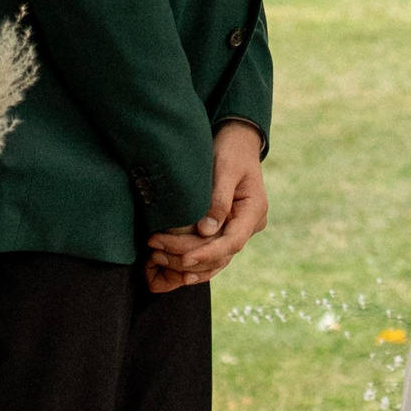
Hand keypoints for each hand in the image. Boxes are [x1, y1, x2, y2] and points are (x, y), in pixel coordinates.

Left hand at [145, 121, 266, 292]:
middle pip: (220, 253)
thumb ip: (218, 199)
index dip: (208, 253)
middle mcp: (250, 224)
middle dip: (187, 256)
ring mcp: (239, 228)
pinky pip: (212, 254)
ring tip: (157, 258)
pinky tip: (175, 269)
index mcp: (254, 210)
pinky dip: (195, 263)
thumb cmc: (231, 150)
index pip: (233, 241)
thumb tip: (205, 231)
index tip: (184, 258)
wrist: (237, 141)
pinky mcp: (226, 229)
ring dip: (187, 264)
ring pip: (216, 259)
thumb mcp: (225, 168)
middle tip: (155, 250)